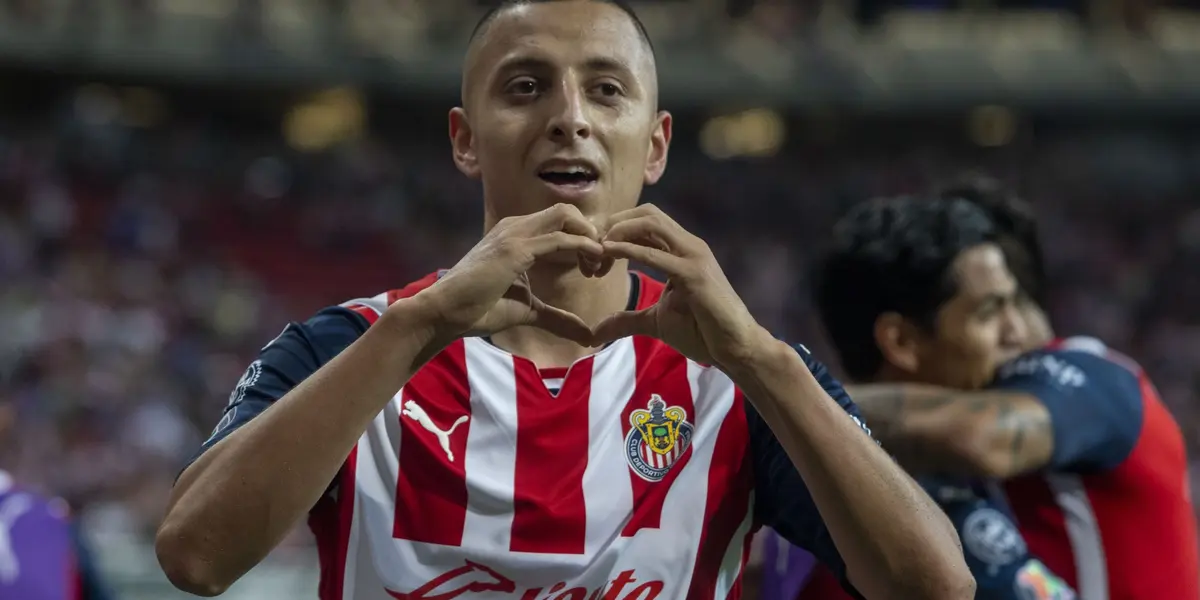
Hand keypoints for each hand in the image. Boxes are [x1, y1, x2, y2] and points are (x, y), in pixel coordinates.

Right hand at [413, 203, 606, 343]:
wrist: (444, 313)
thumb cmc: (478, 309)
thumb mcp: (527, 311)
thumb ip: (557, 318)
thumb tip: (586, 335)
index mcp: (518, 236)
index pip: (561, 221)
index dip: (584, 239)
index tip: (595, 268)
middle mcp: (517, 227)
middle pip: (567, 211)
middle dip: (591, 232)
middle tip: (600, 263)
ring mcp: (514, 235)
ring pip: (566, 216)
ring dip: (589, 237)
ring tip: (597, 265)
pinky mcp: (514, 249)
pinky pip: (558, 239)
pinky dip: (582, 246)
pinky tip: (593, 262)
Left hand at [591, 204, 765, 367]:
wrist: (735, 347)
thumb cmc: (702, 332)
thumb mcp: (656, 322)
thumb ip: (626, 320)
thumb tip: (596, 331)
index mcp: (681, 251)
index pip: (646, 223)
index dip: (616, 229)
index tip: (593, 249)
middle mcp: (689, 245)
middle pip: (646, 213)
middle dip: (614, 222)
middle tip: (590, 244)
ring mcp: (693, 256)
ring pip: (651, 222)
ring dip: (618, 230)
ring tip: (597, 248)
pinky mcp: (695, 274)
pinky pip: (656, 253)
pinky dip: (628, 248)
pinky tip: (608, 252)